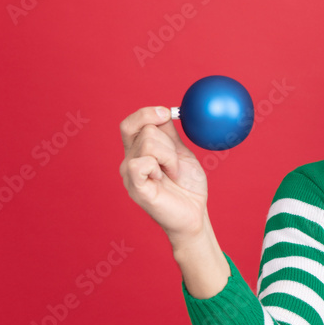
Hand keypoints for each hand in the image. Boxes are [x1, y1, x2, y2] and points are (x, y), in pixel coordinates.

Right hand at [118, 106, 210, 248]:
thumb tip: (165, 112)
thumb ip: (169, 134)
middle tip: (175, 164)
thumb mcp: (180, 153)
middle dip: (169, 143)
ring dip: (170, 157)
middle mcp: (128, 161)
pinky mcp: (136, 188)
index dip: (146, 114)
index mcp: (137, 152)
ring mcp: (129, 175)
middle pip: (145, 130)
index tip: (167, 113)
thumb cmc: (187, 186)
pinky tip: (163, 180)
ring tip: (173, 174)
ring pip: (149, 143)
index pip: (130, 124)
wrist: (195, 212)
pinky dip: (158, 167)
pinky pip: (140, 163)